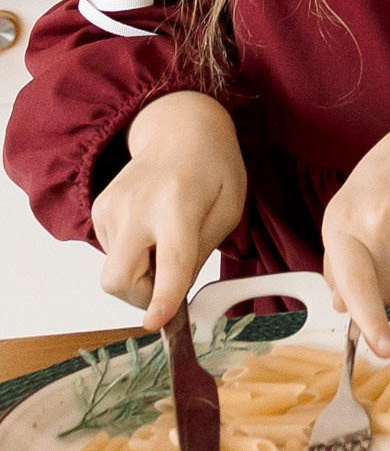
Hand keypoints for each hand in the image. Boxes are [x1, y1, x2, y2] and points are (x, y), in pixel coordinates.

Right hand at [91, 91, 248, 329]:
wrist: (180, 128)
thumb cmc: (212, 169)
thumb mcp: (228, 210)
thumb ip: (200, 255)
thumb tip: (171, 298)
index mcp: (180, 203)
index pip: (171, 259)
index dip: (163, 296)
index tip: (155, 322)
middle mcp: (138, 205)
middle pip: (118, 279)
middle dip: (141, 298)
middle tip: (169, 282)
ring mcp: (112, 206)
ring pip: (114, 274)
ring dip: (140, 275)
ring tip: (164, 240)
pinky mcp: (98, 209)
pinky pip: (110, 256)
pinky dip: (131, 257)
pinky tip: (149, 230)